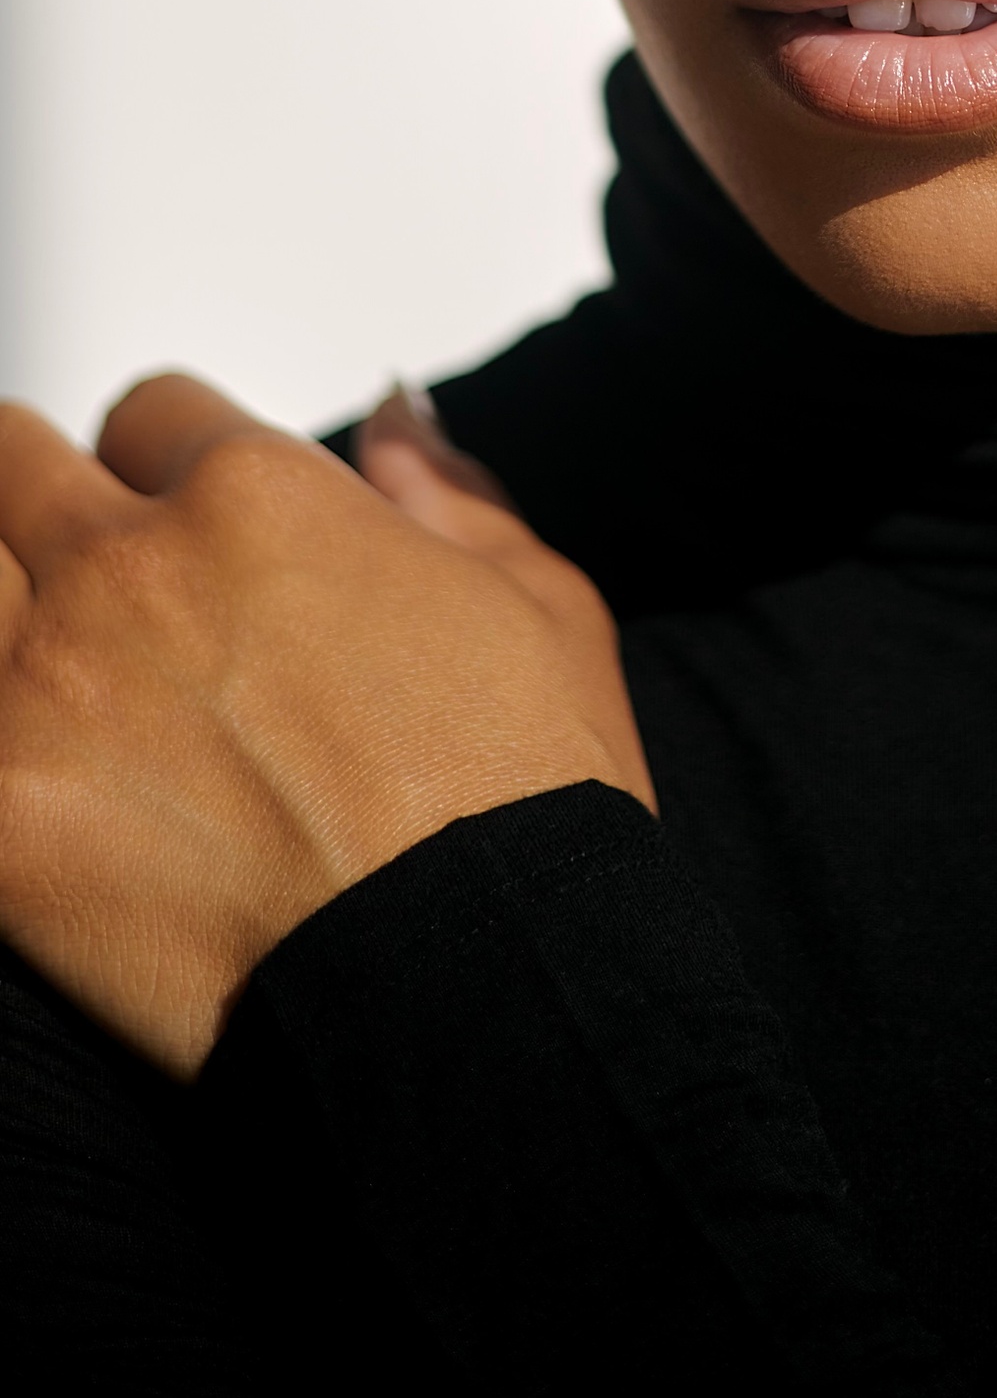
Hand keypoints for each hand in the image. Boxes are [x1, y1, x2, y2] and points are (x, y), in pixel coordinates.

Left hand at [0, 374, 653, 1077]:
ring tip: (57, 668)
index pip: (151, 413)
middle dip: (46, 503)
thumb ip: (446, 490)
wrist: (476, 984)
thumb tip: (395, 416)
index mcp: (261, 494)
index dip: (174, 464)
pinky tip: (35, 775)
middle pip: (10, 465)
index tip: (190, 523)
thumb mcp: (542, 601)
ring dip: (6, 608)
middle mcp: (132, 567)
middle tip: (95, 583)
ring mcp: (42, 691)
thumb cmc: (523, 801)